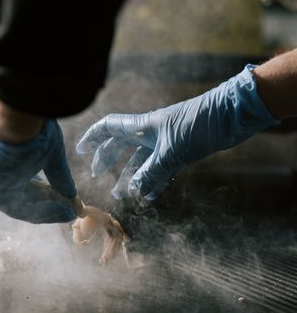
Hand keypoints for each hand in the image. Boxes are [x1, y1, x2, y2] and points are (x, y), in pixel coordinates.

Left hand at [0, 119, 79, 222]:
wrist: (19, 120)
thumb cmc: (33, 131)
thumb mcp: (50, 157)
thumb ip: (58, 177)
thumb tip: (72, 195)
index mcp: (1, 170)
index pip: (23, 193)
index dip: (45, 202)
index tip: (64, 205)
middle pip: (23, 203)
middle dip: (48, 209)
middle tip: (69, 212)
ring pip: (22, 208)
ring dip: (47, 211)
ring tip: (68, 211)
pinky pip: (19, 208)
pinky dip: (41, 210)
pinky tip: (60, 208)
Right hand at [76, 65, 280, 201]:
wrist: (232, 116)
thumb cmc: (200, 125)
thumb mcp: (172, 151)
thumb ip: (151, 173)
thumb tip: (135, 191)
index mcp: (142, 126)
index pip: (109, 128)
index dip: (92, 138)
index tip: (79, 149)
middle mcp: (150, 133)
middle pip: (120, 146)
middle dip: (107, 161)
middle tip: (96, 176)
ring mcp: (164, 142)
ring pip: (139, 161)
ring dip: (130, 177)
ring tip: (122, 195)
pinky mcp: (180, 151)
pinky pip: (159, 169)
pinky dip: (153, 182)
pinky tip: (149, 196)